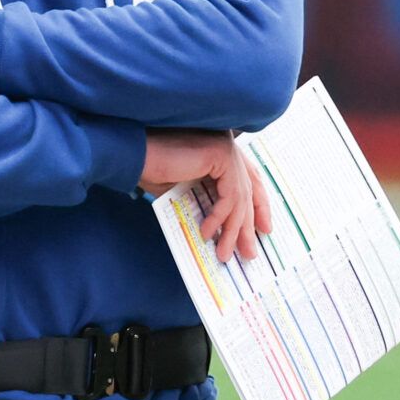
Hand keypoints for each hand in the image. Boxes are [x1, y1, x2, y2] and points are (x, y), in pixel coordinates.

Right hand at [139, 130, 272, 262]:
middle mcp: (229, 146)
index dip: (260, 206)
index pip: (251, 180)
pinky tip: (206, 233)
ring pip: (241, 197)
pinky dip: (219, 217)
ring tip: (224, 253)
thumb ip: (209, 203)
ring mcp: (227, 148)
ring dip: (233, 230)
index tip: (263, 230)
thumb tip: (225, 231)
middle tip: (249, 252)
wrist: (135, 155)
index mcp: (223, 151)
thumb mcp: (188, 191)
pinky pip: (230, 195)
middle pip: (250, 191)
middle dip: (248, 226)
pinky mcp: (221, 154)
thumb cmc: (154, 170)